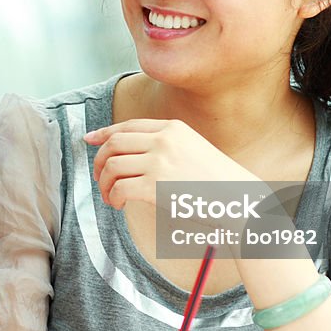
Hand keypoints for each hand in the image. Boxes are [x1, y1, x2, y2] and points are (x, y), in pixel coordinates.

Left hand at [85, 119, 256, 209]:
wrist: (240, 199)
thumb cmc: (219, 181)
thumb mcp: (194, 149)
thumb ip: (166, 145)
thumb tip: (131, 155)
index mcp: (173, 128)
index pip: (128, 126)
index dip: (104, 133)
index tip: (90, 140)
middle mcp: (163, 140)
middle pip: (114, 144)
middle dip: (100, 161)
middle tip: (100, 178)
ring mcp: (158, 161)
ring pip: (112, 166)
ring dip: (105, 183)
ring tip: (110, 197)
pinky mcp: (155, 185)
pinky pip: (119, 188)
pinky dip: (113, 197)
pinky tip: (119, 204)